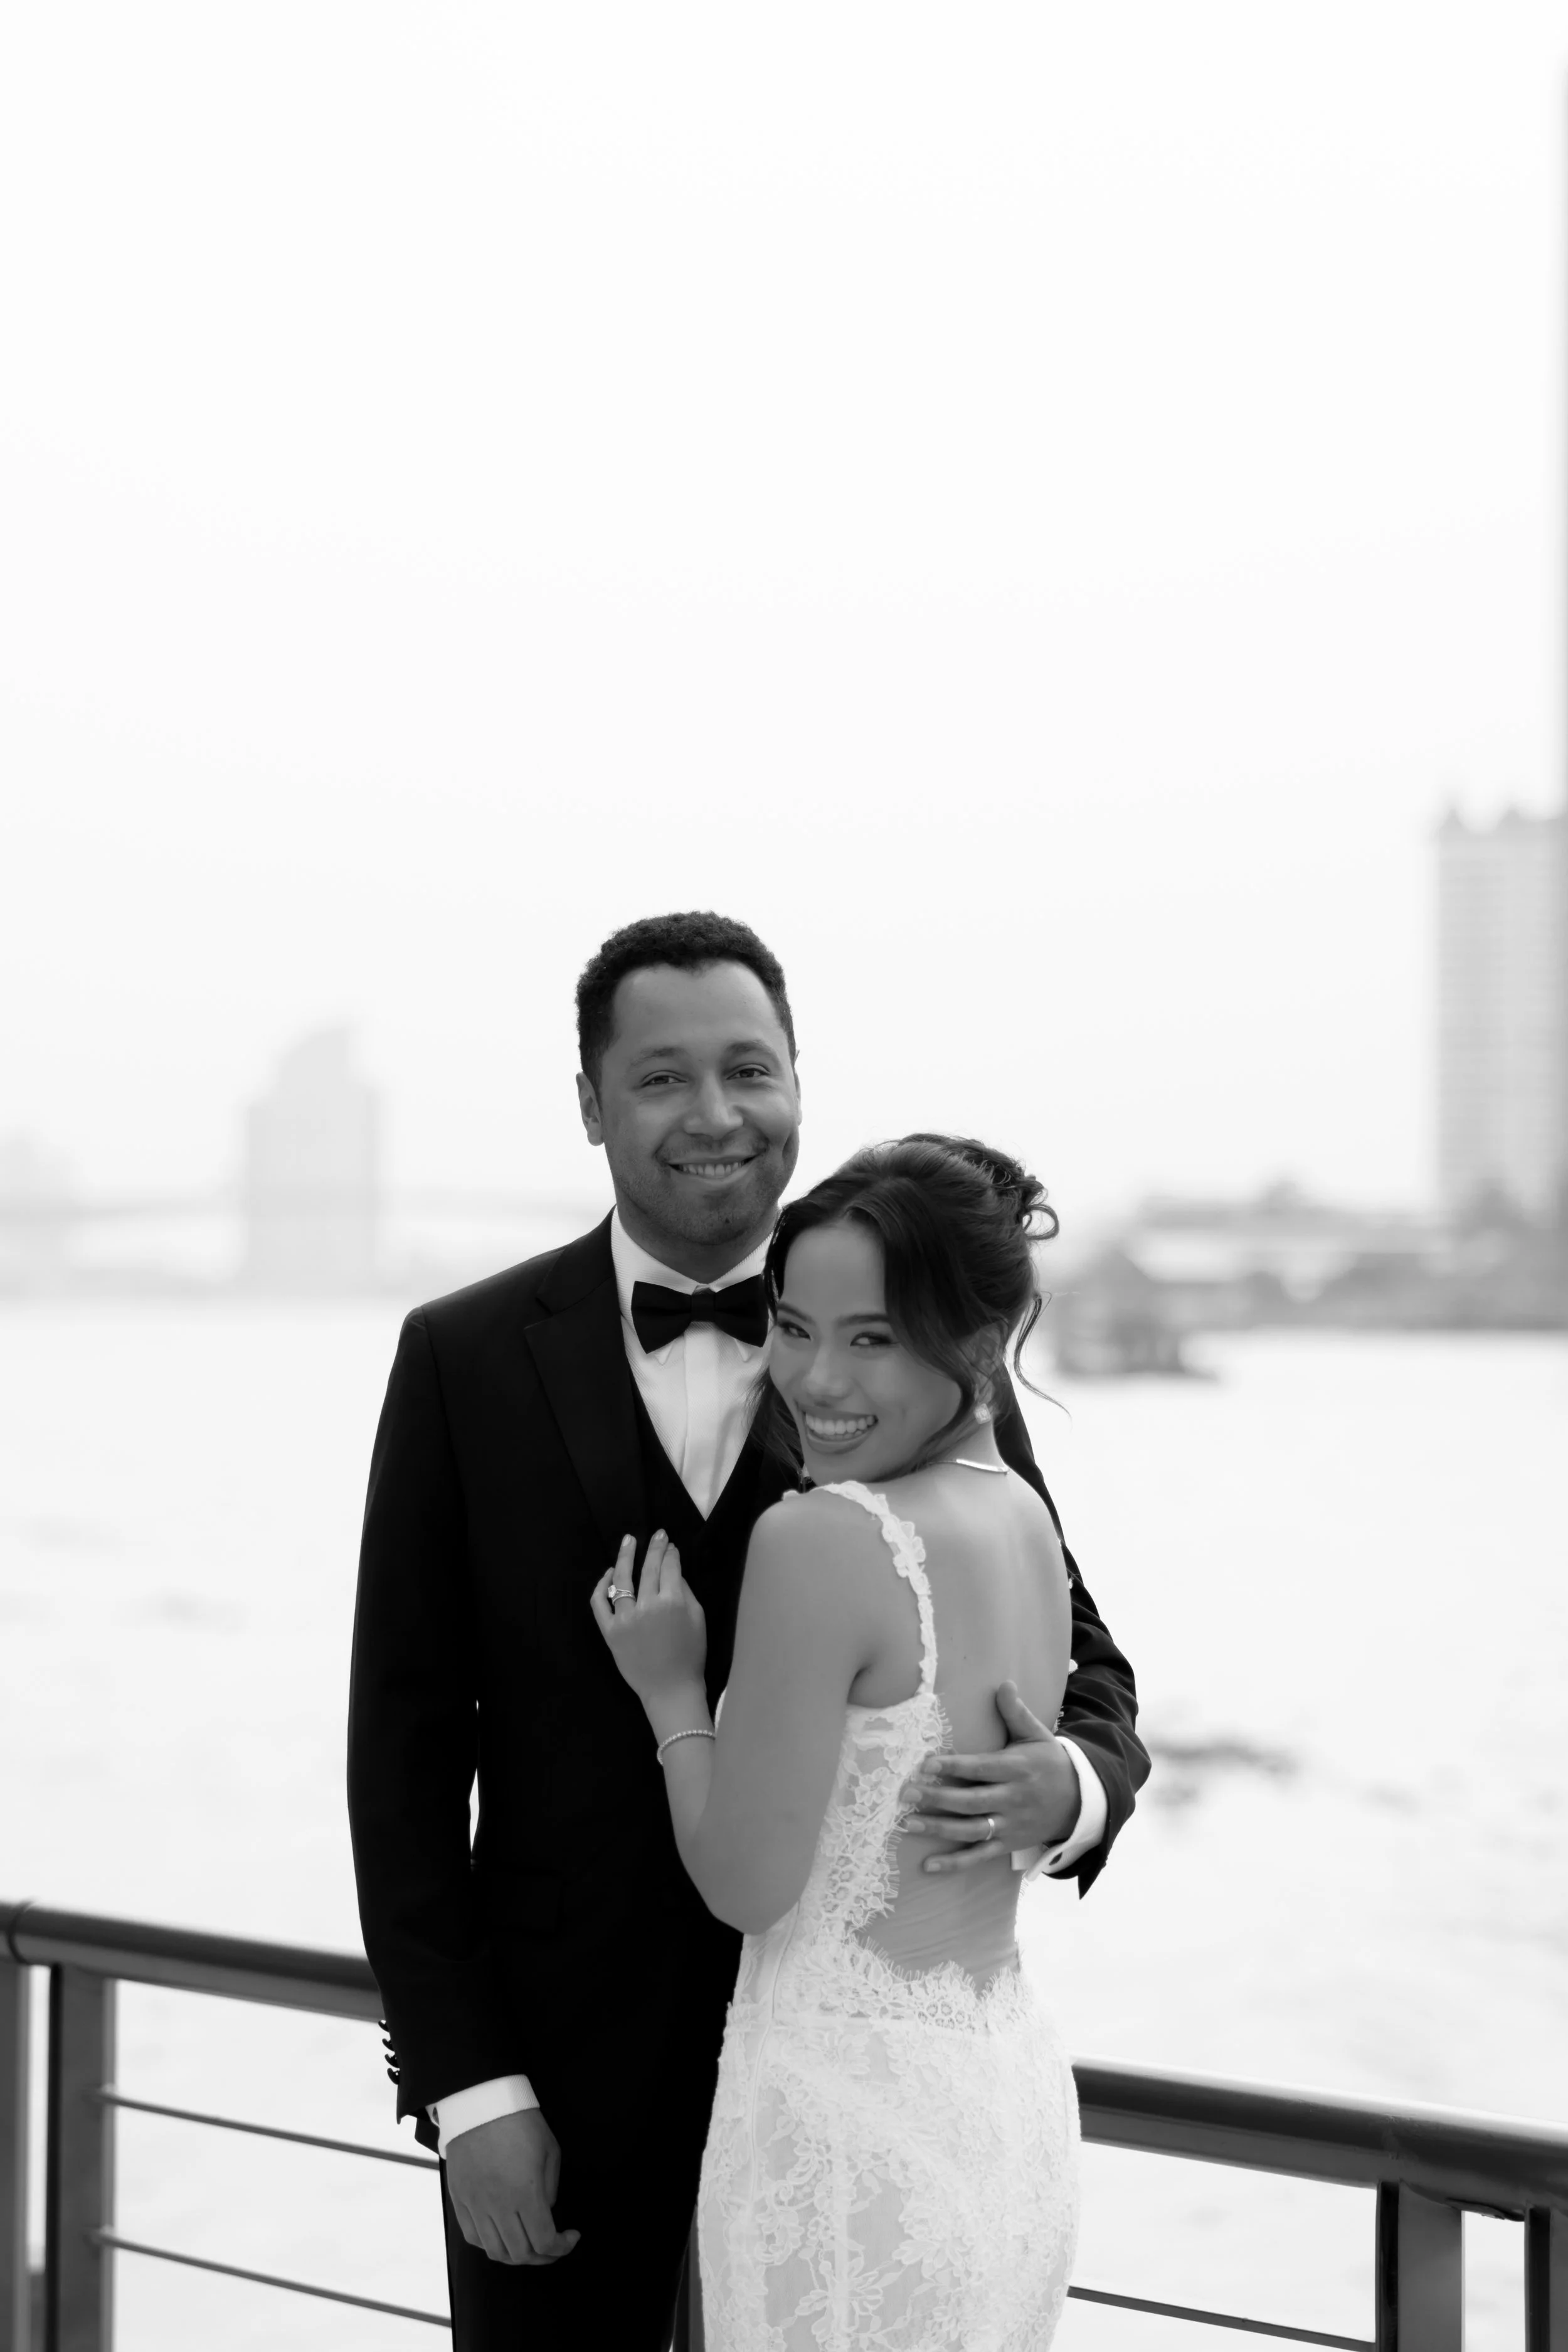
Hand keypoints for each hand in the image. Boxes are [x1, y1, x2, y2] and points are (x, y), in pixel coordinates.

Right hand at [444, 2108, 579, 2265]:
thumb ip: (550, 2189)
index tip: (571, 2238)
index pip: (544, 2241)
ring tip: (528, 2245)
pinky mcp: (460, 2200)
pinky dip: (490, 2244)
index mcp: (526, 2194)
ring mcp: (476, 2205)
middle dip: (543, 2257)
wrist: (481, 2103)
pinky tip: (502, 2235)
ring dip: (516, 2256)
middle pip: (520, 2254)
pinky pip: (473, 2236)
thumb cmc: (520, 2121)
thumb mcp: (549, 2150)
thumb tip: (545, 2213)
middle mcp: (498, 2206)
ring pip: (495, 2251)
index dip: (561, 2248)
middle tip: (553, 2246)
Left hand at [591, 1530, 706, 1705]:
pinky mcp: (610, 1632)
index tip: (670, 1544)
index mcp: (672, 1602)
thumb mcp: (698, 1619)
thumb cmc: (690, 1655)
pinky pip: (599, 1603)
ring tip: (628, 1541)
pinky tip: (609, 1574)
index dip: (670, 1552)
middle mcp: (647, 1606)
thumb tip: (673, 1567)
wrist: (670, 1688)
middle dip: (654, 1547)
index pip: (669, 1567)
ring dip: (625, 1557)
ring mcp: (625, 1619)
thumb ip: (685, 1591)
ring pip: (622, 1579)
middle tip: (656, 1534)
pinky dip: (602, 1586)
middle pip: (648, 1568)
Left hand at [903, 1682, 1079, 1873]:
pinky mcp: (1007, 1844)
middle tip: (907, 1793)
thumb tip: (1003, 1684)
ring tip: (909, 1823)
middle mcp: (1013, 1799)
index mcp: (1017, 1769)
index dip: (954, 1767)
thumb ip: (1016, 1712)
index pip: (981, 1768)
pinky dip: (954, 1864)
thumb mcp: (1036, 1735)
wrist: (1079, 1801)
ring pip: (971, 1830)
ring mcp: (1010, 1825)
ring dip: (939, 1829)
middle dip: (938, 1799)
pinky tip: (928, 1865)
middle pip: (971, 1802)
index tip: (926, 1765)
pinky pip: (979, 1856)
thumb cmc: (1049, 1763)